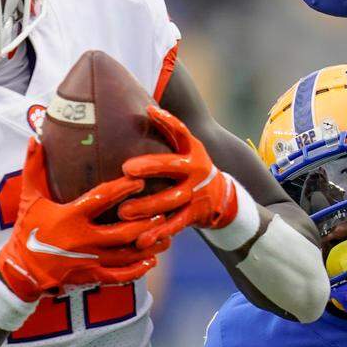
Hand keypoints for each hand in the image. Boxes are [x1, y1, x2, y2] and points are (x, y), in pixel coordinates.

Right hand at [0, 139, 169, 300]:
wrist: (20, 270)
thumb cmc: (27, 229)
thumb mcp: (29, 197)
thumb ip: (34, 168)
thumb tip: (36, 137)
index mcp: (69, 217)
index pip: (100, 200)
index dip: (121, 190)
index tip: (138, 180)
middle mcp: (81, 241)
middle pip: (121, 232)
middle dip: (144, 222)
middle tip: (162, 210)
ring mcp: (88, 261)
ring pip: (125, 255)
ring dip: (147, 245)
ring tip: (166, 234)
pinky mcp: (90, 277)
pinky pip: (119, 276)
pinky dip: (137, 270)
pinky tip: (151, 261)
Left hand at [118, 106, 237, 248]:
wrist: (222, 197)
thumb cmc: (192, 168)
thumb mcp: (187, 149)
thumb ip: (169, 132)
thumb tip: (146, 107)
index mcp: (192, 151)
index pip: (181, 132)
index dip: (168, 121)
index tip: (150, 112)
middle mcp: (196, 170)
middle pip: (172, 167)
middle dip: (150, 168)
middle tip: (126, 170)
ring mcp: (195, 194)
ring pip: (170, 200)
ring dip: (147, 206)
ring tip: (124, 211)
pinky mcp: (194, 215)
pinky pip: (174, 225)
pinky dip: (158, 233)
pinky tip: (140, 239)